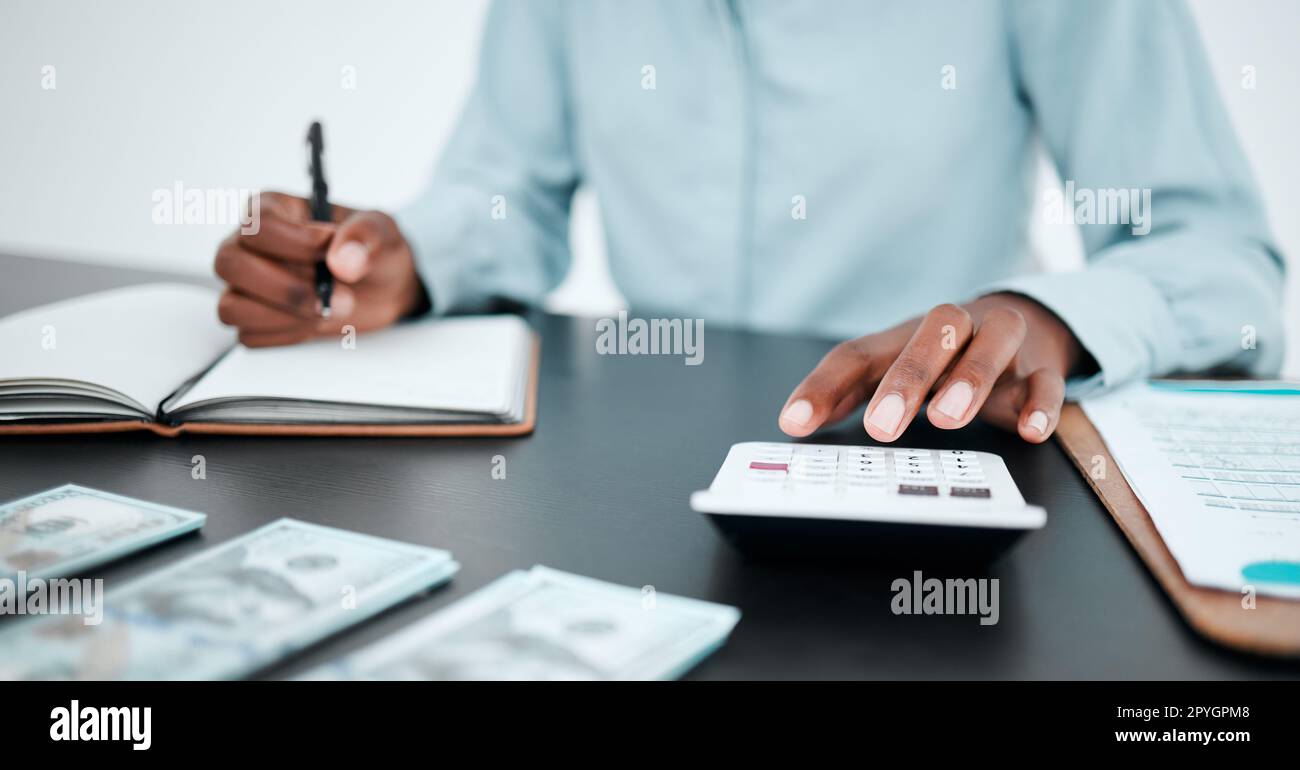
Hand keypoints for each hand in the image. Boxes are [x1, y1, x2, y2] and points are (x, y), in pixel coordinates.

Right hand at [214, 192, 425, 346]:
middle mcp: (248, 245)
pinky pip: (250, 336)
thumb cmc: (371, 250)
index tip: (330, 253)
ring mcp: (246, 285)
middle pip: (231, 265)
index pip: (258, 225)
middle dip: (287, 288)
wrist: (382, 287)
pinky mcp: (253, 319)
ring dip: (284, 316)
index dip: (295, 243)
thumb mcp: (380, 231)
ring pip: (232, 307)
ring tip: (327, 310)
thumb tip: (342, 260)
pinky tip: (314, 322)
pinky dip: (286, 335)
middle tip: (336, 295)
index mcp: (272, 210)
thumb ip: (365, 235)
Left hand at [778, 294, 1084, 442]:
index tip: (795, 422)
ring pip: (993, 345)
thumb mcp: (892, 368)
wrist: (1026, 323)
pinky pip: (1046, 381)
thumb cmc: (942, 355)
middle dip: (906, 378)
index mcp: (903, 336)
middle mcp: (954, 330)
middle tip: (882, 426)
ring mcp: (1001, 346)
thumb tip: (796, 421)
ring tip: (947, 418)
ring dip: (970, 377)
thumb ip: (848, 393)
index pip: (858, 354)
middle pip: (932, 334)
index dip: (824, 387)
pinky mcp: (1040, 369)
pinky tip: (1029, 430)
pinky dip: (1040, 404)